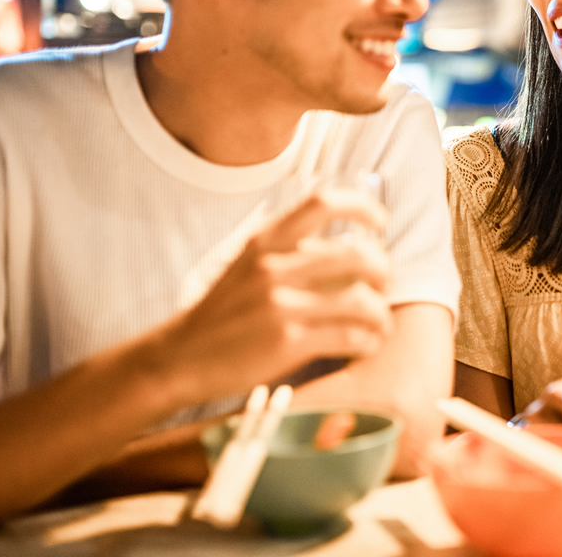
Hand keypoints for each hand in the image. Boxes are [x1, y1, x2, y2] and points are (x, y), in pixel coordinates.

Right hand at [152, 189, 392, 404]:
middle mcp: (274, 267)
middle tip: (383, 285)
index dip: (362, 207)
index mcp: (265, 241)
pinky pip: (350, 337)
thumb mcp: (247, 265)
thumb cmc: (222, 314)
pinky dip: (368, 342)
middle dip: (383, 271)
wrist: (178, 358)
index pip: (323, 203)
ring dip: (381, 314)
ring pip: (362, 300)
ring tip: (380, 325)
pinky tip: (365, 346)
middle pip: (357, 254)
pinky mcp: (287, 342)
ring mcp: (281, 305)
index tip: (379, 222)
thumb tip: (344, 247)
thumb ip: (287, 251)